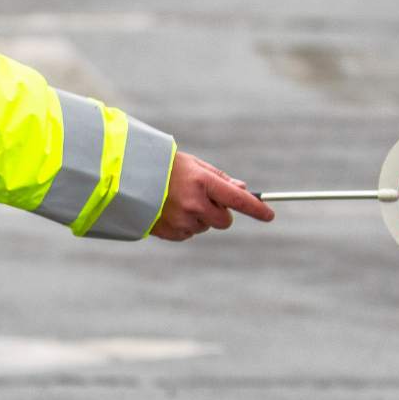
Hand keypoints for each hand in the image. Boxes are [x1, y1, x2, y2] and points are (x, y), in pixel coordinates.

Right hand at [150, 151, 274, 240]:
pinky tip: (171, 210)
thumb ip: (221, 179)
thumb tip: (243, 189)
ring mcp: (181, 220)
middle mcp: (194, 203)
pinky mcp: (171, 233)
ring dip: (200, 217)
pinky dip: (186, 225)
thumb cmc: (167, 167)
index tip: (270, 215)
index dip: (257, 209)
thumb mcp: (196, 166)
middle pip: (224, 220)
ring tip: (180, 200)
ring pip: (206, 227)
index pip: (238, 199)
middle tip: (206, 199)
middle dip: (221, 212)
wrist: (129, 179)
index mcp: (203, 182)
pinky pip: (189, 233)